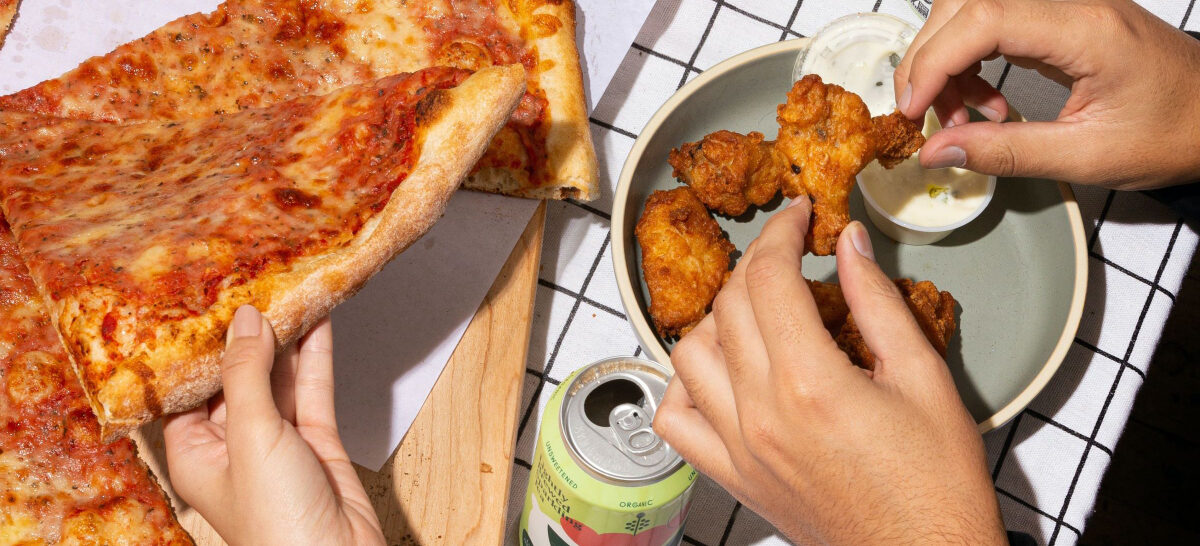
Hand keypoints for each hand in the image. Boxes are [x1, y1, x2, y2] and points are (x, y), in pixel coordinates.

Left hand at [163, 306, 383, 545]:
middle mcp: (232, 447)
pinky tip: (316, 324)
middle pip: (236, 378)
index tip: (204, 304)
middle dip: (246, 337)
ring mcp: (277, 443)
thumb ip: (247, 374)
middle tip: (253, 287)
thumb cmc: (278, 524)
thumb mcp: (251, 437)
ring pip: (278, 380)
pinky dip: (315, 357)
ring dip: (285, 341)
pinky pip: (311, 390)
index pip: (186, 389)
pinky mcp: (316, 442)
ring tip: (288, 292)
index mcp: (194, 454)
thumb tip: (245, 321)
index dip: (195, 348)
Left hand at [652, 197, 1004, 544]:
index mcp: (810, 384)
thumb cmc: (936, 484)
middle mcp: (760, 414)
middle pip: (728, 306)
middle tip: (788, 254)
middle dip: (756, 263)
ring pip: (689, 353)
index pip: (768, 278)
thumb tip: (849, 245)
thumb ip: (878, 302)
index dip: (780, 232)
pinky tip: (721, 371)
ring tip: (759, 311)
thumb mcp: (924, 378)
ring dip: (717, 318)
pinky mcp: (731, 474)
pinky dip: (685, 383)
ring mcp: (737, 447)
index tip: (798, 217)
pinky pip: (675, 418)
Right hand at [894, 0, 1199, 189]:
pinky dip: (970, 62)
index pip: (983, 19)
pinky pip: (992, 23)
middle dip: (930, 58)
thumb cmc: (1174, 131)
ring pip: (972, 9)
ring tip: (959, 118)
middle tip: (921, 113)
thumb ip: (1006, 153)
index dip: (935, 61)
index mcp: (1087, 28)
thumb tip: (937, 150)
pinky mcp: (1060, 18)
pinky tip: (984, 106)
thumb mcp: (1087, 156)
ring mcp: (1065, 5)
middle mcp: (1073, 2)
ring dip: (947, 61)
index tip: (914, 109)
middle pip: (966, 4)